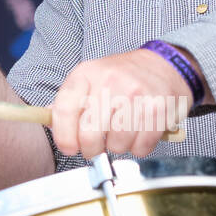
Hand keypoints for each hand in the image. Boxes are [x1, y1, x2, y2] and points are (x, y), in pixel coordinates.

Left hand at [51, 48, 194, 158]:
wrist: (164, 66)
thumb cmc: (122, 78)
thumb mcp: (91, 78)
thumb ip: (70, 101)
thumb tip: (50, 125)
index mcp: (88, 74)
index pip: (64, 110)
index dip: (64, 136)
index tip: (69, 147)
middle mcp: (111, 83)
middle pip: (89, 134)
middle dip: (91, 149)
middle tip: (96, 146)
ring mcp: (136, 96)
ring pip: (116, 145)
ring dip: (118, 147)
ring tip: (122, 133)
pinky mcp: (158, 110)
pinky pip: (141, 147)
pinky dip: (139, 147)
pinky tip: (139, 133)